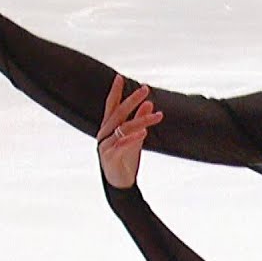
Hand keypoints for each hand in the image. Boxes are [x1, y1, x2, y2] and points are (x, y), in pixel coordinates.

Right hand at [97, 74, 163, 188]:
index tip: (119, 77)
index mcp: (108, 128)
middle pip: (118, 113)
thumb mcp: (136, 138)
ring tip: (158, 115)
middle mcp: (104, 134)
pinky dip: (133, 138)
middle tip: (145, 89)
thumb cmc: (125, 159)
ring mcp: (105, 145)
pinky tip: (144, 132)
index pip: (111, 106)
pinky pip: (121, 144)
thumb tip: (149, 104)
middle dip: (132, 100)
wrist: (119, 183)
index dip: (115, 92)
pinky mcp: (109, 157)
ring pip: (123, 128)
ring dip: (142, 120)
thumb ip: (140, 121)